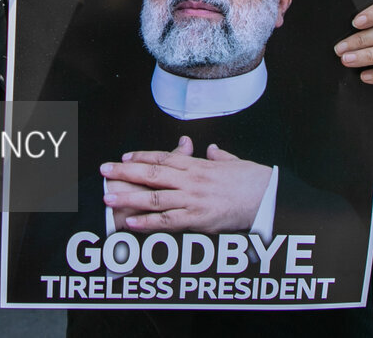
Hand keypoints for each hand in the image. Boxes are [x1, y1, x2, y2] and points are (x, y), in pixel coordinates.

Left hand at [102, 136, 272, 232]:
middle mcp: (191, 180)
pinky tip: (131, 223)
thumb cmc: (253, 180)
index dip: (141, 157)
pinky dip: (147, 223)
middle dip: (125, 172)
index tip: (124, 158)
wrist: (267, 196)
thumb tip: (211, 149)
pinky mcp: (198, 219)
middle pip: (151, 174)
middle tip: (104, 171)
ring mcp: (193, 199)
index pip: (163, 158)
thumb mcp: (234, 162)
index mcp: (198, 165)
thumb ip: (219, 156)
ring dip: (128, 197)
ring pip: (154, 197)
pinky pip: (167, 221)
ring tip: (108, 197)